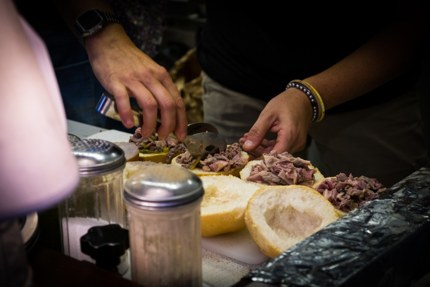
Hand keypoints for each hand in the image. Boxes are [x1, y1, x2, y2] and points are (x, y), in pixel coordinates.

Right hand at [85, 24, 187, 139]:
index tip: (180, 135)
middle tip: (163, 137)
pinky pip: (124, 100)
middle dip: (168, 126)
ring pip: (149, 105)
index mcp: (162, 76)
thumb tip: (164, 115)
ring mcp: (134, 80)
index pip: (177, 102)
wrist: (109, 43)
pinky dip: (127, 115)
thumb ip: (158, 89)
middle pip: (167, 105)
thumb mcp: (151, 72)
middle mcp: (151, 78)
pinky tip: (128, 124)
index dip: (181, 121)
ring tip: (146, 134)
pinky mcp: (116, 82)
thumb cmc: (130, 61)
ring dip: (150, 124)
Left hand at [239, 88, 312, 156]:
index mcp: (290, 136)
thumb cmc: (286, 103)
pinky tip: (260, 140)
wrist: (303, 98)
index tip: (245, 149)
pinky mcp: (296, 143)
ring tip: (248, 139)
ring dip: (262, 148)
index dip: (258, 155)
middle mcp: (296, 143)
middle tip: (243, 142)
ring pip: (277, 153)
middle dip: (257, 151)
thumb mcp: (268, 114)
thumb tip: (246, 147)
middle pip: (274, 156)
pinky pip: (282, 149)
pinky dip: (270, 146)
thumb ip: (257, 131)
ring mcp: (297, 144)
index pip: (273, 156)